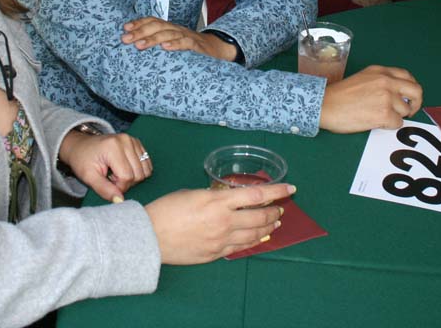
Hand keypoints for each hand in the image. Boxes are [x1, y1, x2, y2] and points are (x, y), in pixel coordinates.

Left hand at [58, 130, 151, 202]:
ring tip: (117, 173)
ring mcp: (133, 140)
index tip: (107, 182)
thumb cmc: (82, 160)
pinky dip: (137, 171)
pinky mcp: (137, 143)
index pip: (127, 177)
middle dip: (126, 182)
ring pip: (145, 170)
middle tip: (111, 178)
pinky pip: (147, 164)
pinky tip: (123, 168)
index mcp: (113, 147)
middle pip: (139, 174)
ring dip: (133, 177)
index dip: (119, 186)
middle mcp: (126, 141)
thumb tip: (120, 201)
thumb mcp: (88, 177)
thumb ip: (104, 189)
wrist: (80, 146)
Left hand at [121, 17, 235, 59]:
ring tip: (139, 45)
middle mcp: (177, 29)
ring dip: (152, 39)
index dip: (139, 23)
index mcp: (170, 28)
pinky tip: (165, 48)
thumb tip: (138, 45)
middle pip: (157, 26)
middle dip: (140, 31)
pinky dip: (175, 44)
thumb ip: (160, 42)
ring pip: (168, 34)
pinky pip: (186, 43)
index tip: (125, 28)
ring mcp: (187, 36)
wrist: (218, 49)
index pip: (153, 21)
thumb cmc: (193, 48)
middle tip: (126, 39)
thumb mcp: (174, 42)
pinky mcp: (198, 46)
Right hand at [144, 183, 290, 263]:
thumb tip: (227, 200)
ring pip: (254, 234)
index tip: (290, 188)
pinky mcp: (216, 253)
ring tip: (275, 222)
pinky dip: (253, 241)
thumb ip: (214, 197)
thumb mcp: (193, 193)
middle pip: (260, 216)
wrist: (150, 236)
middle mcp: (224, 221)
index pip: (256, 195)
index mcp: (218, 201)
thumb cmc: (167, 208)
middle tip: (280, 207)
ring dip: (267, 226)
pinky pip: (241, 247)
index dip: (277, 191)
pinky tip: (259, 237)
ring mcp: (221, 240)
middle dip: (274, 211)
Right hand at [319, 65, 421, 133]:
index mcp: (380, 71)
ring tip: (379, 116)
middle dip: (416, 103)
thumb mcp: (363, 78)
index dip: (410, 88)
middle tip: (409, 111)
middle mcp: (386, 81)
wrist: (325, 105)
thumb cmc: (340, 95)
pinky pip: (398, 123)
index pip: (407, 76)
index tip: (408, 97)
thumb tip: (398, 94)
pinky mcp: (384, 113)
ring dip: (396, 116)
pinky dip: (390, 126)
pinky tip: (376, 122)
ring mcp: (387, 97)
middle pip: (416, 91)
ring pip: (406, 110)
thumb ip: (381, 81)